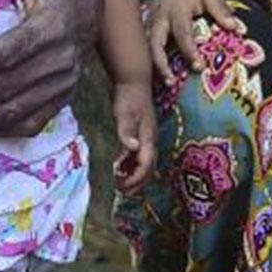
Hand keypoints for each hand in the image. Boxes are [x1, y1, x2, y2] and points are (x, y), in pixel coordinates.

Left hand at [110, 76, 156, 193]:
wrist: (134, 80)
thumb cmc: (128, 97)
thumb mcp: (124, 114)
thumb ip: (127, 132)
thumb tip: (131, 149)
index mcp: (148, 138)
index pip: (145, 166)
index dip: (135, 179)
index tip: (122, 187)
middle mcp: (151, 140)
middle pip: (148, 168)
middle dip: (136, 182)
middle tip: (122, 191)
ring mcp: (148, 136)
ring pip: (145, 162)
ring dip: (134, 174)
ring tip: (120, 181)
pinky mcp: (143, 133)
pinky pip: (140, 154)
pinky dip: (131, 164)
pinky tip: (120, 165)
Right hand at [145, 0, 243, 84]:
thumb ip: (221, 11)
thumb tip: (236, 28)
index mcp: (177, 10)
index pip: (182, 33)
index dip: (189, 51)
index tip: (198, 67)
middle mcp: (161, 18)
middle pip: (155, 43)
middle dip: (160, 64)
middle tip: (171, 82)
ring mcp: (151, 23)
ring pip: (146, 46)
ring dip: (153, 66)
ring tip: (165, 83)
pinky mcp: (147, 26)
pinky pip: (144, 45)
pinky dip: (149, 60)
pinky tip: (157, 75)